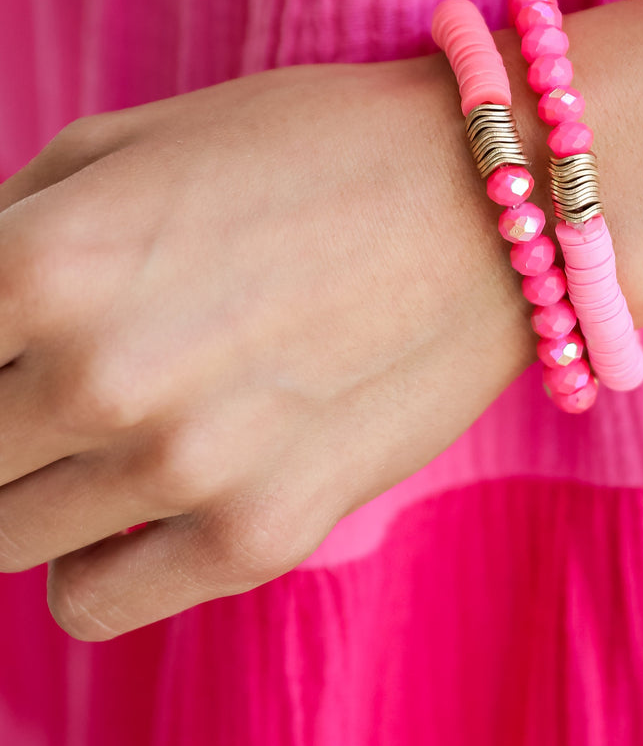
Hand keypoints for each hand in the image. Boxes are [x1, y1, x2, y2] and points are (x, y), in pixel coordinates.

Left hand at [0, 57, 537, 638]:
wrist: (490, 198)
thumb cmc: (305, 148)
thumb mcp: (123, 142)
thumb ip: (5, 229)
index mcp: (37, 258)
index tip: (12, 348)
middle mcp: (92, 374)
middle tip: (50, 381)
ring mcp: (178, 468)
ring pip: (4, 534)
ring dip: (38, 483)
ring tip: (113, 423)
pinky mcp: (255, 536)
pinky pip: (84, 603)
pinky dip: (89, 561)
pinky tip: (139, 502)